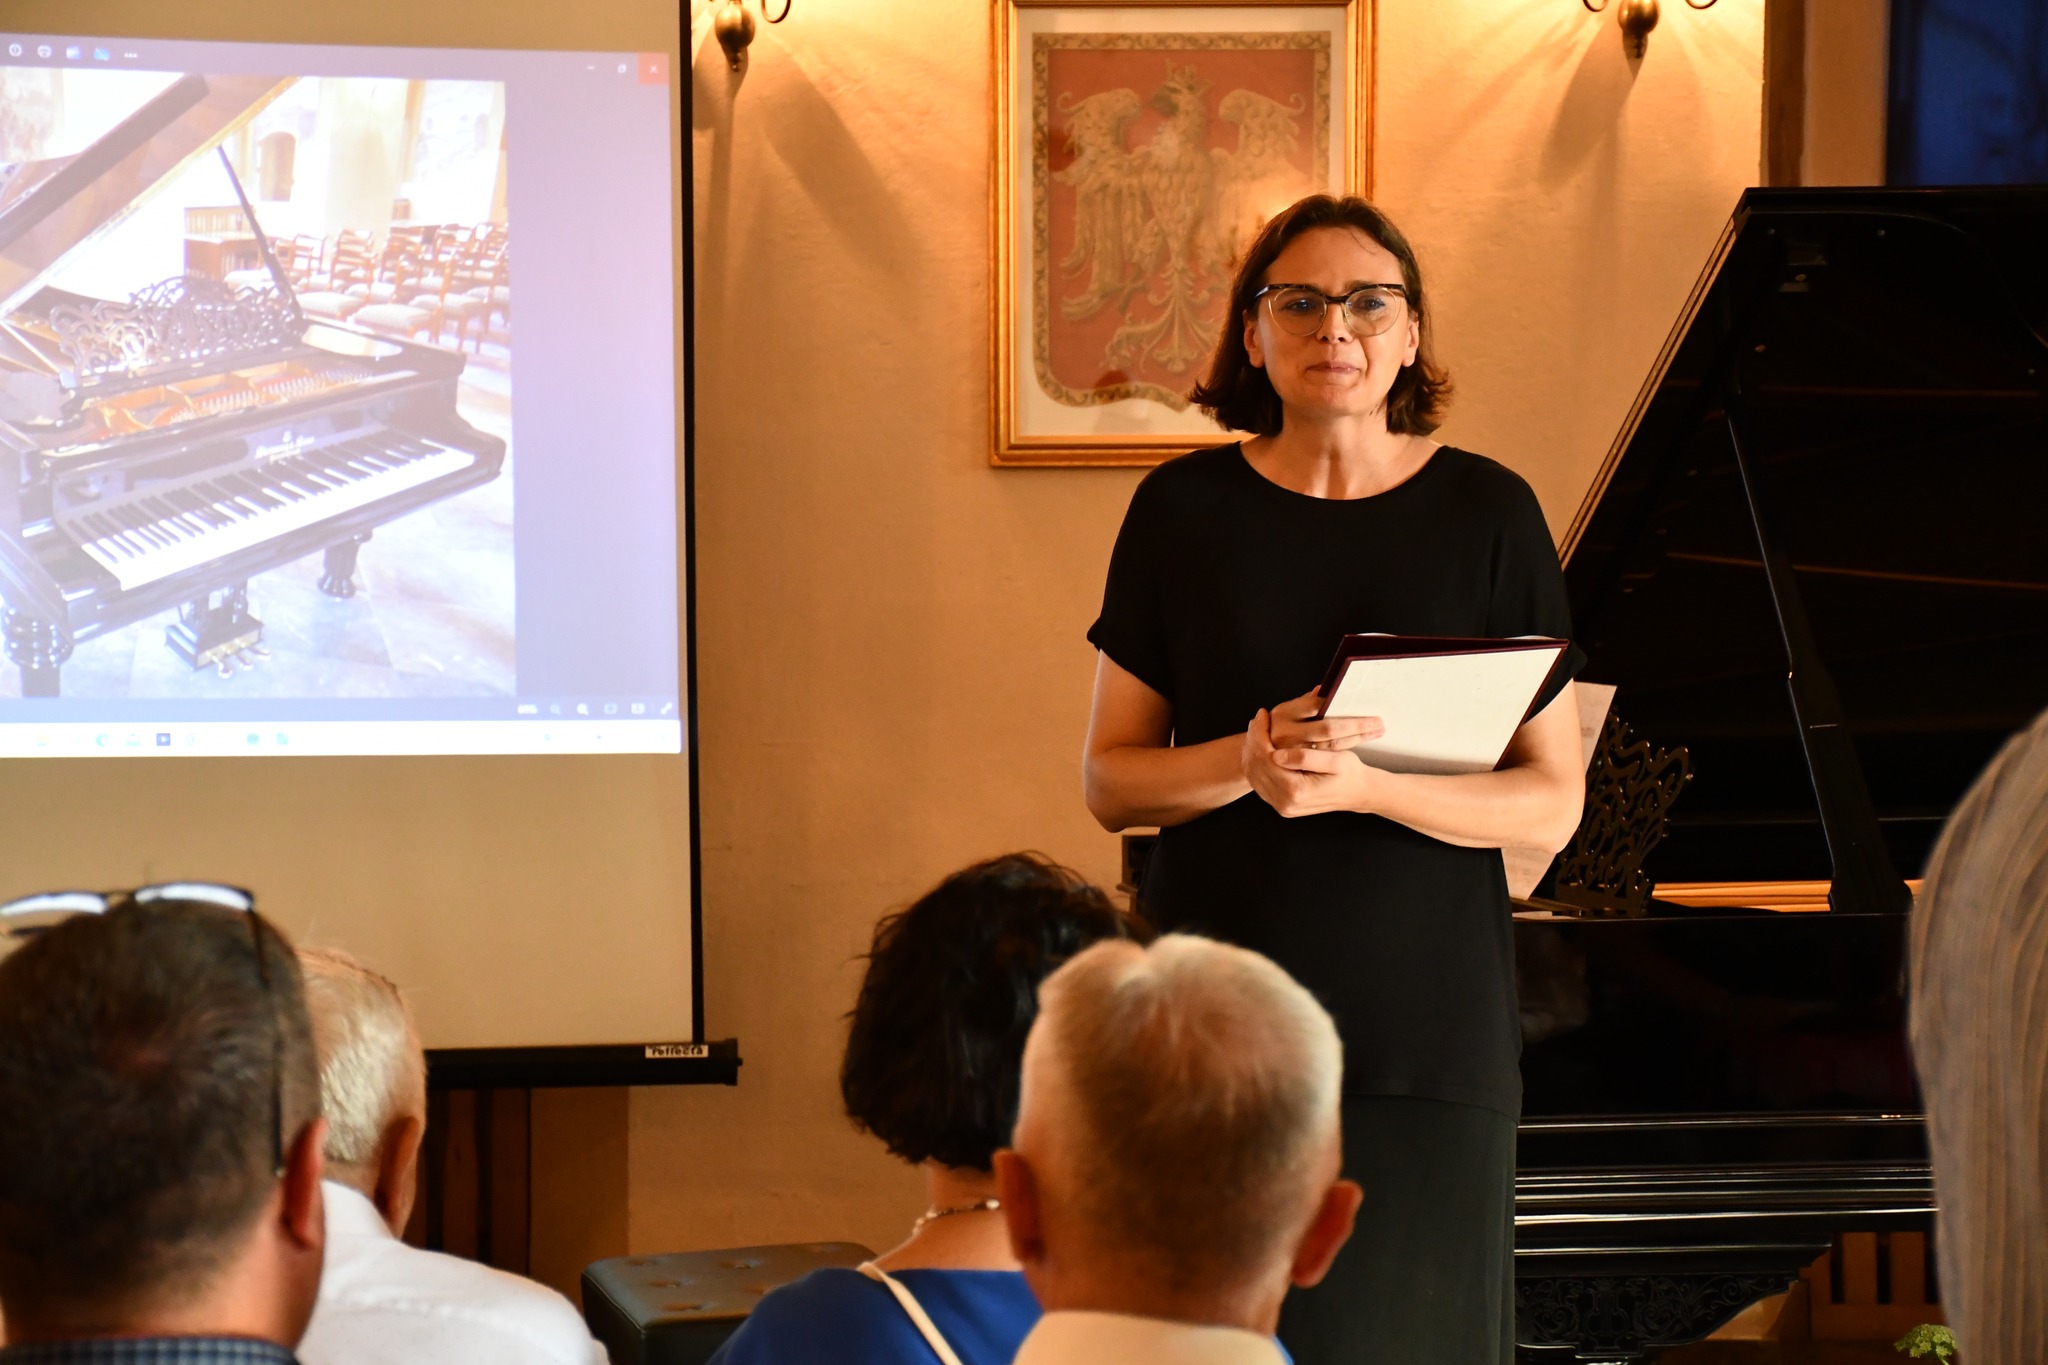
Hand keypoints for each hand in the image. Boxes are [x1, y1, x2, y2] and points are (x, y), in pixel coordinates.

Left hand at [1242, 707, 1382, 818]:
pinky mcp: (1280, 803)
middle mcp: (1285, 802)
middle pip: (1255, 766)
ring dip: (1252, 750)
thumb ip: (1306, 758)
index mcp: (1296, 791)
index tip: (1262, 716)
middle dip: (1253, 739)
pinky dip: (1256, 762)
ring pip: (1253, 774)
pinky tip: (1262, 746)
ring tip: (1258, 730)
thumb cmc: (1349, 774)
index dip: (1260, 734)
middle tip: (1257, 719)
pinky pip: (1259, 781)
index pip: (1265, 759)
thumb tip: (1278, 754)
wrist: (1358, 793)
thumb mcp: (1335, 761)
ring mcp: (1281, 805)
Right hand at [1266, 686, 1383, 753]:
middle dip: (1357, 725)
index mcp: (1284, 712)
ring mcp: (1290, 752)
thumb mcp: (1287, 713)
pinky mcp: (1295, 768)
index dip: (1340, 704)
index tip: (1362, 702)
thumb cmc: (1278, 729)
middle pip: (1328, 728)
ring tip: (1376, 730)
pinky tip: (1360, 742)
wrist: (1256, 758)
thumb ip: (1306, 702)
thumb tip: (1326, 687)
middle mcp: (1285, 732)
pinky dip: (1346, 749)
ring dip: (1357, 737)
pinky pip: (1327, 758)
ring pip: (1331, 745)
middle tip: (1378, 722)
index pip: (1318, 705)